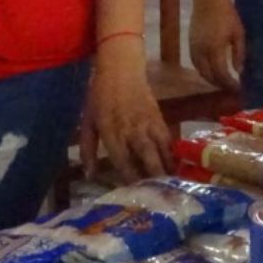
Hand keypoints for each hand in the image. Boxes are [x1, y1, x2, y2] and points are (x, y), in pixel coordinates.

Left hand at [80, 41, 172, 180]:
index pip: (123, 160)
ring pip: (162, 148)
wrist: (121, 68)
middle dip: (153, 177)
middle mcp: (132, 129)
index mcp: (112, 131)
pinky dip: (172, 152)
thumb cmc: (99, 95)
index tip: (134, 193)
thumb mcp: (87, 121)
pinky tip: (175, 164)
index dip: (130, 178)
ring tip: (171, 184)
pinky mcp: (159, 116)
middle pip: (147, 157)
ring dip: (167, 167)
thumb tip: (90, 175)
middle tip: (158, 193)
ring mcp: (148, 123)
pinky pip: (168, 138)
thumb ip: (87, 149)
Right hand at [188, 0, 244, 91]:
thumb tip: (239, 71)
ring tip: (221, 81)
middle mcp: (202, 52)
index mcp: (215, 50)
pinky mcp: (190, 43)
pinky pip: (195, 63)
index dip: (230, 84)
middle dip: (220, 84)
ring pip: (200, 71)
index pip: (221, 74)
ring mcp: (193, 48)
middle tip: (230, 87)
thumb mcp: (238, 33)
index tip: (239, 87)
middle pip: (209, 76)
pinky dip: (203, 70)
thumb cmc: (227, 14)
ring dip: (210, 78)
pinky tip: (211, 69)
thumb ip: (239, 53)